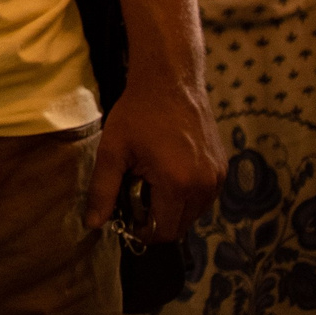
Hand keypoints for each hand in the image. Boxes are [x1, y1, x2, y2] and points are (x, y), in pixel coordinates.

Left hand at [88, 74, 223, 240]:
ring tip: (151, 179)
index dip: (143, 231)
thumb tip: (93, 224)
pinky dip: (186, 194)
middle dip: (157, 218)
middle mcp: (204, 186)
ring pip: (194, 213)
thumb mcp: (112, 152)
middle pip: (180, 225)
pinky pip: (204, 196)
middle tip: (136, 193)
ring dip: (172, 207)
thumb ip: (103, 191)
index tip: (128, 216)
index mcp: (177, 185)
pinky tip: (169, 171)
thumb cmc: (137, 114)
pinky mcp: (223, 168)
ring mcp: (218, 177)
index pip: (164, 231)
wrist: (170, 83)